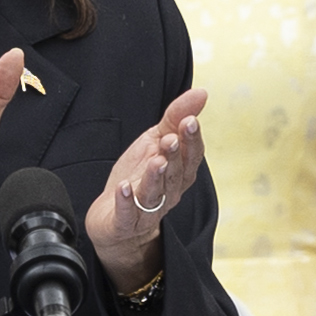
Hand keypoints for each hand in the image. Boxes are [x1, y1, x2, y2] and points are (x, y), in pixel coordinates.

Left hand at [85, 86, 209, 295]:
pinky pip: (128, 214)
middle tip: (171, 138)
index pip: (190, 156)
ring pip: (155, 194)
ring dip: (155, 177)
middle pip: (175, 174)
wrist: (114, 218)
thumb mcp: (155, 141)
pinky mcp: (125, 223)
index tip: (190, 121)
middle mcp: (168, 192)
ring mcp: (147, 209)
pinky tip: (123, 188)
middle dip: (174, 156)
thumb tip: (202, 92)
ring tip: (155, 162)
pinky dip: (126, 202)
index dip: (191, 140)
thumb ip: (176, 118)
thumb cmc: (139, 175)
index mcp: (179, 172)